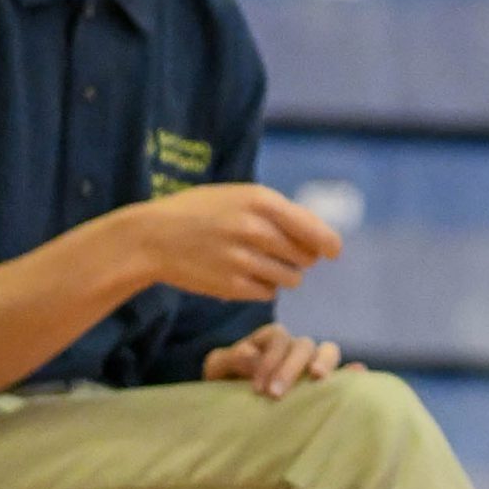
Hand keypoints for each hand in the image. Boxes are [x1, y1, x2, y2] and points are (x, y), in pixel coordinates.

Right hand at [130, 183, 341, 302]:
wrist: (154, 237)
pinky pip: (267, 292)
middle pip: (304, 256)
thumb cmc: (202, 211)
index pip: (312, 228)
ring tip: (262, 263)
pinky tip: (246, 275)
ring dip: (284, 274)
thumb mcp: (240, 196)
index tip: (334, 251)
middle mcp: (255, 230)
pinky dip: (264, 287)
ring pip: (290, 278)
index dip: (329, 243)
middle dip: (302, 257)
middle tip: (284, 253)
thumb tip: (318, 235)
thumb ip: (277, 212)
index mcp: (261, 201)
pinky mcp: (231, 287)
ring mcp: (243, 260)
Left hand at [202, 323, 353, 396]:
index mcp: (271, 340)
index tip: (257, 388)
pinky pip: (344, 374)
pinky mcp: (323, 388)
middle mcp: (294, 349)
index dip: (269, 358)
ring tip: (318, 378)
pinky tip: (357, 375)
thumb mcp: (217, 371)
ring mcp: (311, 366)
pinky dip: (352, 373)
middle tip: (275, 394)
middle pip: (303, 344)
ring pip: (328, 350)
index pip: (279, 336)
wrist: (229, 416)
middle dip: (291, 367)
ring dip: (324, 361)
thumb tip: (251, 356)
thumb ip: (228, 359)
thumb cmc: (224, 387)